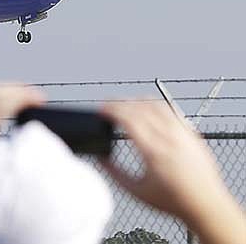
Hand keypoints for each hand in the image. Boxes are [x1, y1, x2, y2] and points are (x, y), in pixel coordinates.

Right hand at [101, 100, 244, 241]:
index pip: (129, 119)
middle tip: (107, 106)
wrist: (207, 205)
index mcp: (154, 152)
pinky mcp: (191, 134)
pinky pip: (170, 110)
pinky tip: (146, 109)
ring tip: (124, 105)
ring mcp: (182, 134)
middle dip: (119, 103)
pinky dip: (154, 105)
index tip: (101, 110)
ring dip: (136, 101)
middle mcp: (169, 139)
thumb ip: (115, 173)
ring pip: (156, 105)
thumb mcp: (137, 191)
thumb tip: (100, 158)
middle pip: (140, 108)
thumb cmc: (174, 201)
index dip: (111, 110)